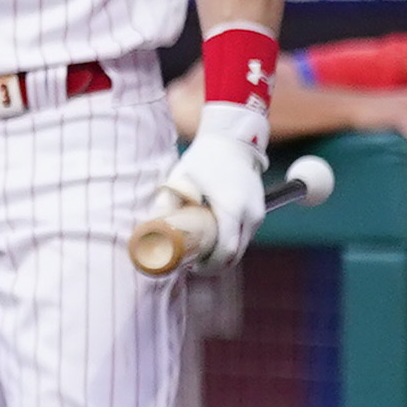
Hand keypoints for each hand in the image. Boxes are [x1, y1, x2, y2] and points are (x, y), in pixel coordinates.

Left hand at [165, 103, 269, 265]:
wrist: (233, 141)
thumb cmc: (204, 159)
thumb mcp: (181, 178)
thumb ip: (167, 202)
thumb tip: (148, 226)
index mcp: (232, 208)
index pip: (226, 251)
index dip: (209, 265)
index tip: (192, 265)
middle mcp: (250, 214)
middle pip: (235, 254)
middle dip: (215, 264)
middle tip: (193, 264)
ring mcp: (257, 213)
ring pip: (241, 246)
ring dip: (223, 254)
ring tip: (200, 253)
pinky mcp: (258, 211)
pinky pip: (244, 236)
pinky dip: (231, 243)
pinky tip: (213, 241)